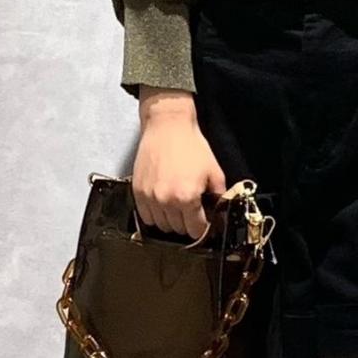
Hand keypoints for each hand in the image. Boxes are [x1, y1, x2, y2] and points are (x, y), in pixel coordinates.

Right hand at [133, 91, 225, 239]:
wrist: (168, 127)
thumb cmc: (191, 146)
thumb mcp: (214, 171)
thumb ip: (219, 196)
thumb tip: (219, 212)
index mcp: (187, 197)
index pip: (196, 230)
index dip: (202, 228)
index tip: (203, 223)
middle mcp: (166, 201)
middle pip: (178, 229)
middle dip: (187, 223)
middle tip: (192, 211)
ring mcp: (149, 197)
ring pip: (161, 225)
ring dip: (170, 221)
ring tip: (177, 206)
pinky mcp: (138, 191)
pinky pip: (145, 216)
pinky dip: (155, 215)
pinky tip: (163, 204)